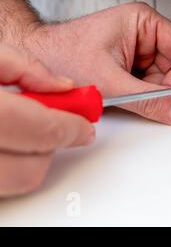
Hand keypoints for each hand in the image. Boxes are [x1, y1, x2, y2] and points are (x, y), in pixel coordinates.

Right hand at [0, 45, 93, 196]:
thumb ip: (25, 67)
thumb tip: (62, 87)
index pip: (40, 129)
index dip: (71, 128)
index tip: (83, 126)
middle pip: (30, 168)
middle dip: (50, 147)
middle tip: (52, 124)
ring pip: (13, 182)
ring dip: (28, 158)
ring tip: (17, 127)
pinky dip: (7, 166)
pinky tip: (1, 138)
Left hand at [24, 3, 170, 126]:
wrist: (36, 62)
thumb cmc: (63, 55)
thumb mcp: (111, 81)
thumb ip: (150, 100)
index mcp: (143, 22)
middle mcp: (144, 36)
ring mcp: (139, 54)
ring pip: (167, 79)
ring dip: (164, 94)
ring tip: (152, 102)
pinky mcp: (133, 70)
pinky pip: (154, 86)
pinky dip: (153, 98)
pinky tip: (144, 101)